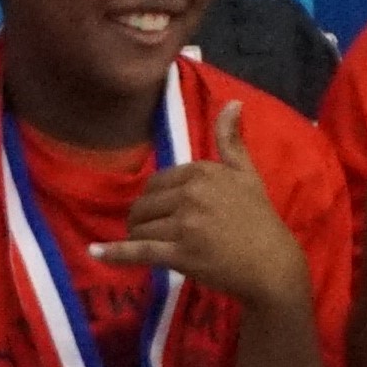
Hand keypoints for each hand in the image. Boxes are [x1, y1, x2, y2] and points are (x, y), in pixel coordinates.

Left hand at [98, 99, 314, 309]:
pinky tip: (95, 253)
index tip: (163, 213)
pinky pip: (139, 250)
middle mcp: (191, 193)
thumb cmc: (259, 219)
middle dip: (143, 219)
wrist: (271, 264)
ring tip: (154, 247)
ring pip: (139, 228)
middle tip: (155, 234)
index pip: (156, 182)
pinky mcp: (179, 254)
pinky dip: (115, 253)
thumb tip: (233, 102)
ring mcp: (184, 224)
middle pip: (144, 204)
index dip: (155, 200)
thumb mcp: (247, 174)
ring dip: (139, 238)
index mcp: (202, 171)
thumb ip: (231, 140)